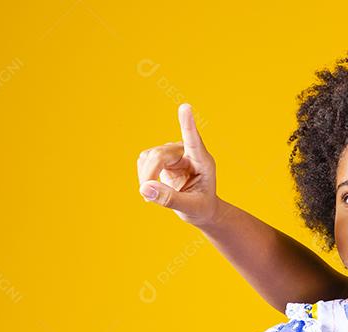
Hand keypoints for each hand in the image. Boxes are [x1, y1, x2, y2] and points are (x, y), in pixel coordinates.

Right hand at [137, 103, 219, 225]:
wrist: (200, 207)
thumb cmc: (201, 207)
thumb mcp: (191, 208)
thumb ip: (170, 199)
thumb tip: (145, 188)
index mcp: (203, 161)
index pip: (194, 140)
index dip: (187, 124)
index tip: (185, 107)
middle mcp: (188, 151)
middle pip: (160, 155)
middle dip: (149, 175)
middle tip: (146, 196)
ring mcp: (174, 151)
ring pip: (149, 156)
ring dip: (145, 177)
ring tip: (155, 195)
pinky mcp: (162, 155)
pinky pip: (144, 160)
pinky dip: (144, 175)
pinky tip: (153, 186)